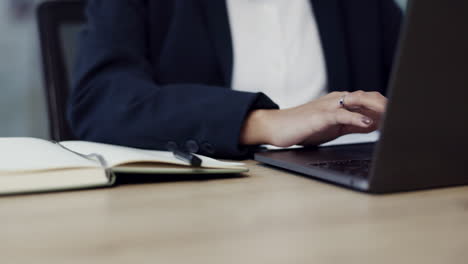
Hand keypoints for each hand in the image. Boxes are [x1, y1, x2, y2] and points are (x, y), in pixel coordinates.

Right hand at [240, 91, 386, 146]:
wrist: (276, 126)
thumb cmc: (302, 127)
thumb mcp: (331, 127)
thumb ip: (352, 124)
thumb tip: (373, 124)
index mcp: (341, 102)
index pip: (369, 101)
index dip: (386, 109)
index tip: (399, 118)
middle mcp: (337, 99)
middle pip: (369, 97)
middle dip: (387, 106)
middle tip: (402, 117)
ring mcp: (329, 105)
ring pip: (359, 101)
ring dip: (378, 109)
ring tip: (393, 117)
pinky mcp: (321, 115)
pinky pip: (343, 114)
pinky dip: (358, 118)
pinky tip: (369, 124)